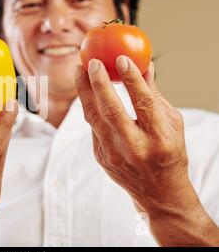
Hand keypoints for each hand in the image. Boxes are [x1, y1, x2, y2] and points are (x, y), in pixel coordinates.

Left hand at [75, 56, 218, 245]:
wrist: (159, 193)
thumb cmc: (169, 153)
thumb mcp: (172, 124)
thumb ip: (155, 96)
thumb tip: (144, 64)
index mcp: (159, 138)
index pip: (143, 104)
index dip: (131, 80)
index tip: (121, 59)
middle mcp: (135, 148)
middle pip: (111, 111)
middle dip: (99, 83)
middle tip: (91, 62)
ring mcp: (114, 155)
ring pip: (94, 118)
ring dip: (84, 92)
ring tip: (80, 70)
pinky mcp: (101, 158)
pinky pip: (93, 128)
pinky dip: (91, 108)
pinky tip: (87, 93)